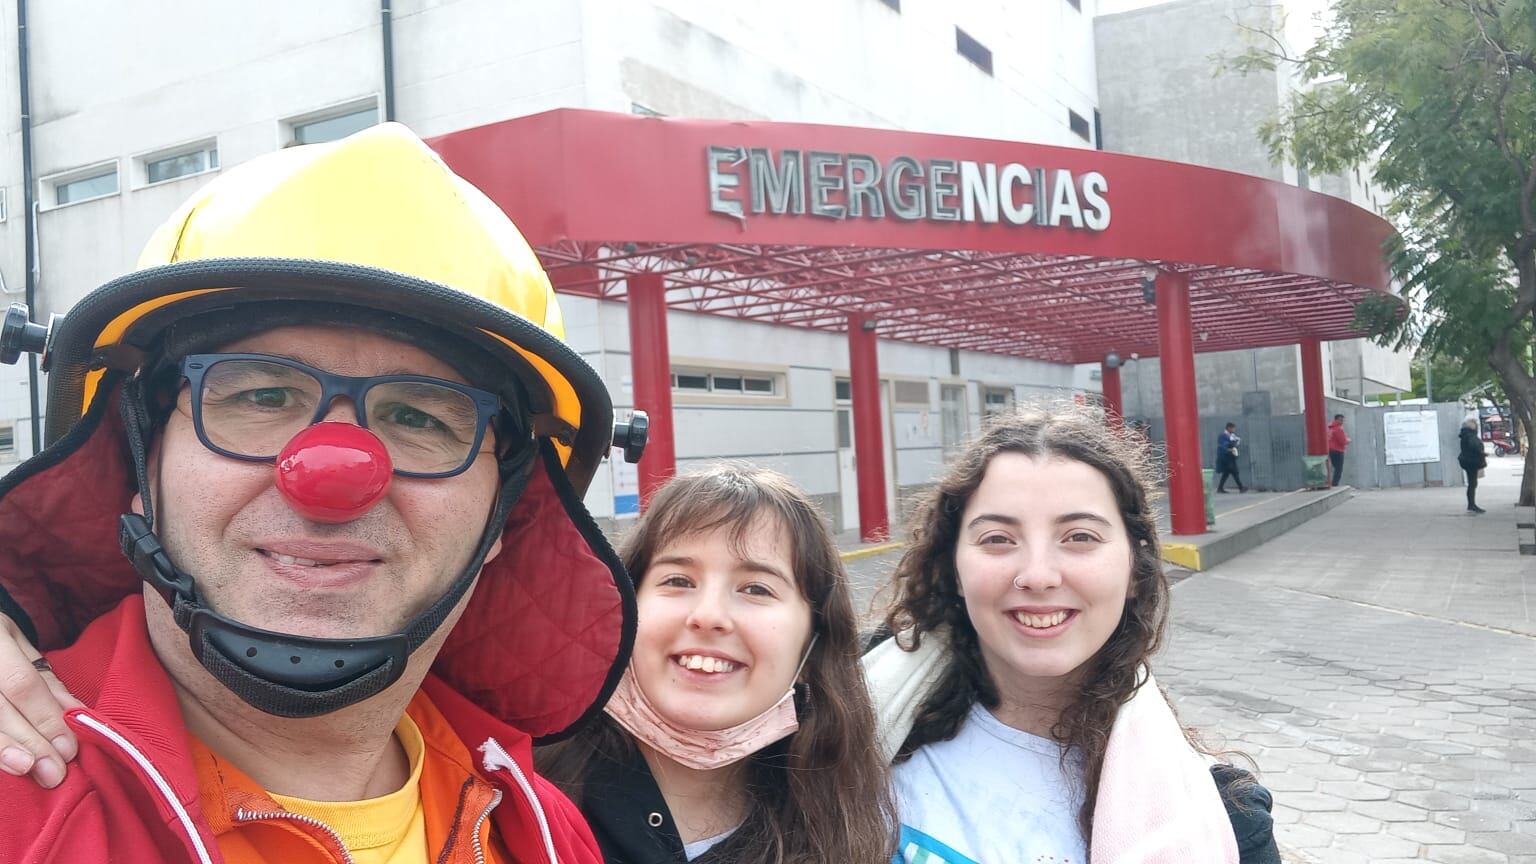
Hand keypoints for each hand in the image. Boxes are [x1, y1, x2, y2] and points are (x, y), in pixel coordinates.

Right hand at [0, 614, 83, 787]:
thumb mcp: (21, 648)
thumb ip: (46, 682)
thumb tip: (76, 717)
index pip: (21, 684)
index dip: (44, 718)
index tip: (68, 748)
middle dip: (29, 741)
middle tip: (53, 772)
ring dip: (2, 750)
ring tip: (25, 768)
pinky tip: (2, 765)